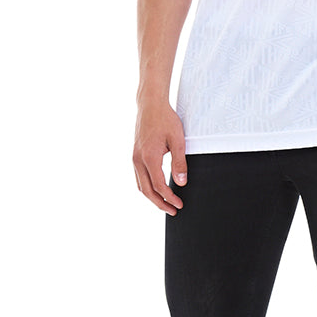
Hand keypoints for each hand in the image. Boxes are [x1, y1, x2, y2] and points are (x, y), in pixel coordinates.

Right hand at [133, 99, 187, 214]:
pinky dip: (147, 187)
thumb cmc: (165, 119)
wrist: (150, 105)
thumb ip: (179, 162)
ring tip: (165, 203)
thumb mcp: (177, 140)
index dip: (169, 198)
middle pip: (146, 190)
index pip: (159, 186)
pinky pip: (139, 177)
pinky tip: (156, 188)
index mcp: (149, 157)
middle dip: (160, 203)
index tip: (179, 204)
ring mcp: (134, 157)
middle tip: (172, 210)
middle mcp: (138, 160)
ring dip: (152, 197)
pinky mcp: (135, 154)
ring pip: (140, 185)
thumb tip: (181, 182)